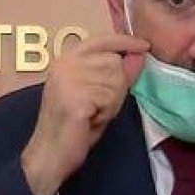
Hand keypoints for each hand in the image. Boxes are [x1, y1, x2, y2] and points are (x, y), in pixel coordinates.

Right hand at [21, 34, 149, 194]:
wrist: (50, 154)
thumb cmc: (74, 127)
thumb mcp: (98, 95)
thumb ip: (117, 74)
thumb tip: (139, 54)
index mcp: (66, 60)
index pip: (101, 39)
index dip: (124, 41)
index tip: (143, 45)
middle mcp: (65, 64)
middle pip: (114, 62)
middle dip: (116, 87)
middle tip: (98, 107)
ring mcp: (68, 79)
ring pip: (115, 81)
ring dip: (111, 102)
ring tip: (93, 114)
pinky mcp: (75, 97)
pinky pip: (109, 99)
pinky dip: (106, 113)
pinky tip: (91, 120)